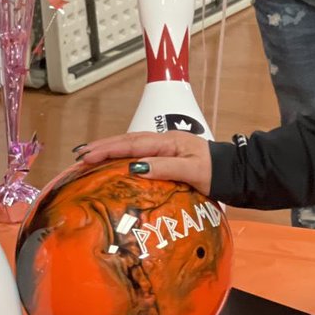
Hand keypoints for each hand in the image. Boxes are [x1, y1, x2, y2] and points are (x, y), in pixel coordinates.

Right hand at [75, 132, 212, 195]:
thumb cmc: (217, 172)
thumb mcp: (192, 171)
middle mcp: (165, 142)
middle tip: (79, 154)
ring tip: (90, 156)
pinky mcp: (169, 156)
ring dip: (111, 150)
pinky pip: (141, 153)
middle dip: (103, 147)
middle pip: (128, 141)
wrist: (235, 172)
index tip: (87, 156)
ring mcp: (167, 148)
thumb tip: (136, 167)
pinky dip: (124, 155)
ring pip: (133, 146)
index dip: (108, 149)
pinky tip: (116, 163)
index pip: (133, 144)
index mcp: (169, 142)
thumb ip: (166, 167)